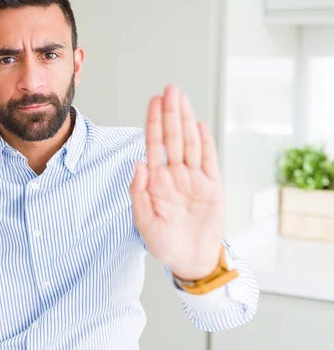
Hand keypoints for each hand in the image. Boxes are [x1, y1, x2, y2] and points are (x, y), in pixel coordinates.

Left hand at [130, 86, 224, 280]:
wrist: (190, 260)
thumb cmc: (164, 243)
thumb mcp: (143, 221)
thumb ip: (138, 192)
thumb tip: (137, 162)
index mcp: (156, 181)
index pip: (154, 144)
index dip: (153, 122)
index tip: (154, 101)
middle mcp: (175, 174)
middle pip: (173, 137)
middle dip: (171, 113)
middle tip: (170, 89)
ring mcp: (194, 179)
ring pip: (190, 143)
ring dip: (186, 120)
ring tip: (182, 98)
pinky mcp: (212, 187)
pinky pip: (209, 161)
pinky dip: (205, 143)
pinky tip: (199, 125)